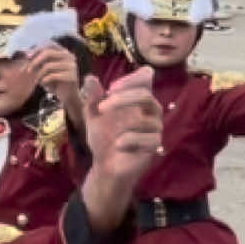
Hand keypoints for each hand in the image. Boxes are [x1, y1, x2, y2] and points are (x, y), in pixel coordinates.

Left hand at [27, 44, 80, 106]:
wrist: (67, 96)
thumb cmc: (54, 81)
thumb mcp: (44, 69)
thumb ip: (37, 61)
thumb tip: (26, 53)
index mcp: (64, 52)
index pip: (50, 44)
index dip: (37, 49)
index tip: (27, 56)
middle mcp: (69, 56)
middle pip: (48, 53)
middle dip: (35, 61)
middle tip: (28, 71)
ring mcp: (72, 66)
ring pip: (48, 66)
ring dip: (39, 74)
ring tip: (38, 81)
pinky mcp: (72, 77)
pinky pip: (52, 76)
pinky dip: (44, 81)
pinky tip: (45, 85)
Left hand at [82, 66, 161, 198]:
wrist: (104, 165)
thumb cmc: (103, 137)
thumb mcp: (93, 116)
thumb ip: (92, 98)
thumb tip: (89, 78)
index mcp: (136, 99)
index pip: (145, 79)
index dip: (133, 78)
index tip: (111, 87)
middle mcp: (150, 111)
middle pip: (146, 96)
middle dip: (123, 99)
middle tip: (101, 107)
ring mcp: (154, 128)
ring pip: (147, 119)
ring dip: (124, 124)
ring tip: (111, 134)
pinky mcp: (155, 145)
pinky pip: (148, 139)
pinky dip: (130, 141)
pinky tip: (119, 145)